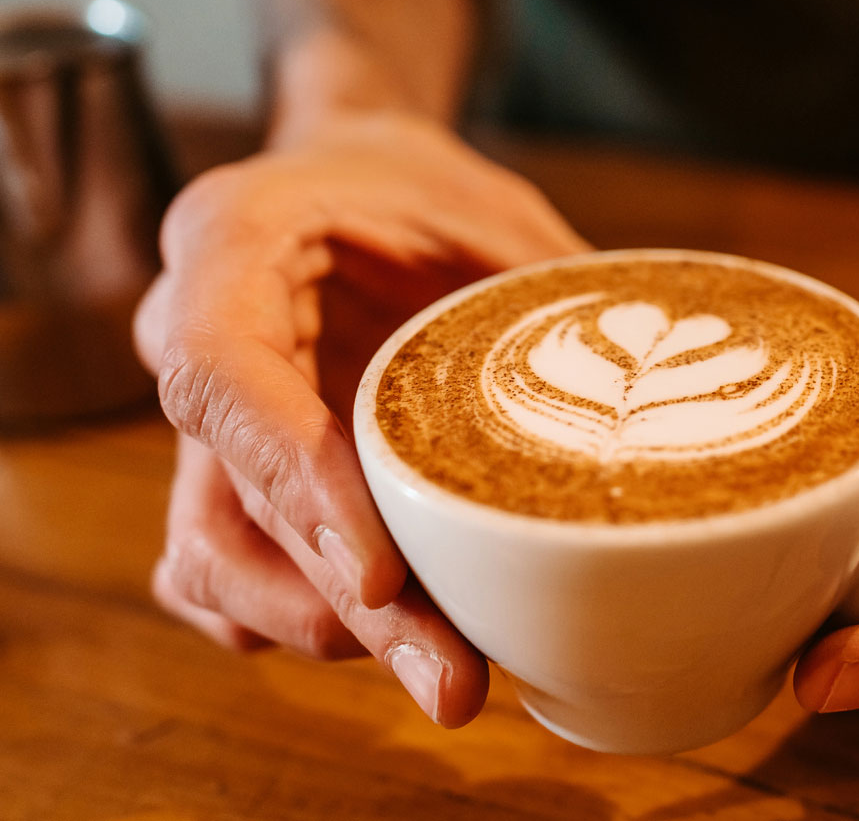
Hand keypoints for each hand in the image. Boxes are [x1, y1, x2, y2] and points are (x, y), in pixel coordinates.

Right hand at [134, 111, 588, 725]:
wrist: (354, 178)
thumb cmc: (420, 190)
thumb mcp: (493, 211)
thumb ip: (549, 297)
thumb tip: (673, 404)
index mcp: (235, 242)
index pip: (223, 374)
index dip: (293, 482)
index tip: (378, 574)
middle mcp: (186, 336)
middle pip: (230, 504)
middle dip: (342, 607)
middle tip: (452, 679)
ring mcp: (198, 422)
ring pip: (213, 564)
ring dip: (327, 636)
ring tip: (448, 676)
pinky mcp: (226, 482)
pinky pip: (225, 579)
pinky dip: (302, 623)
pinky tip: (396, 641)